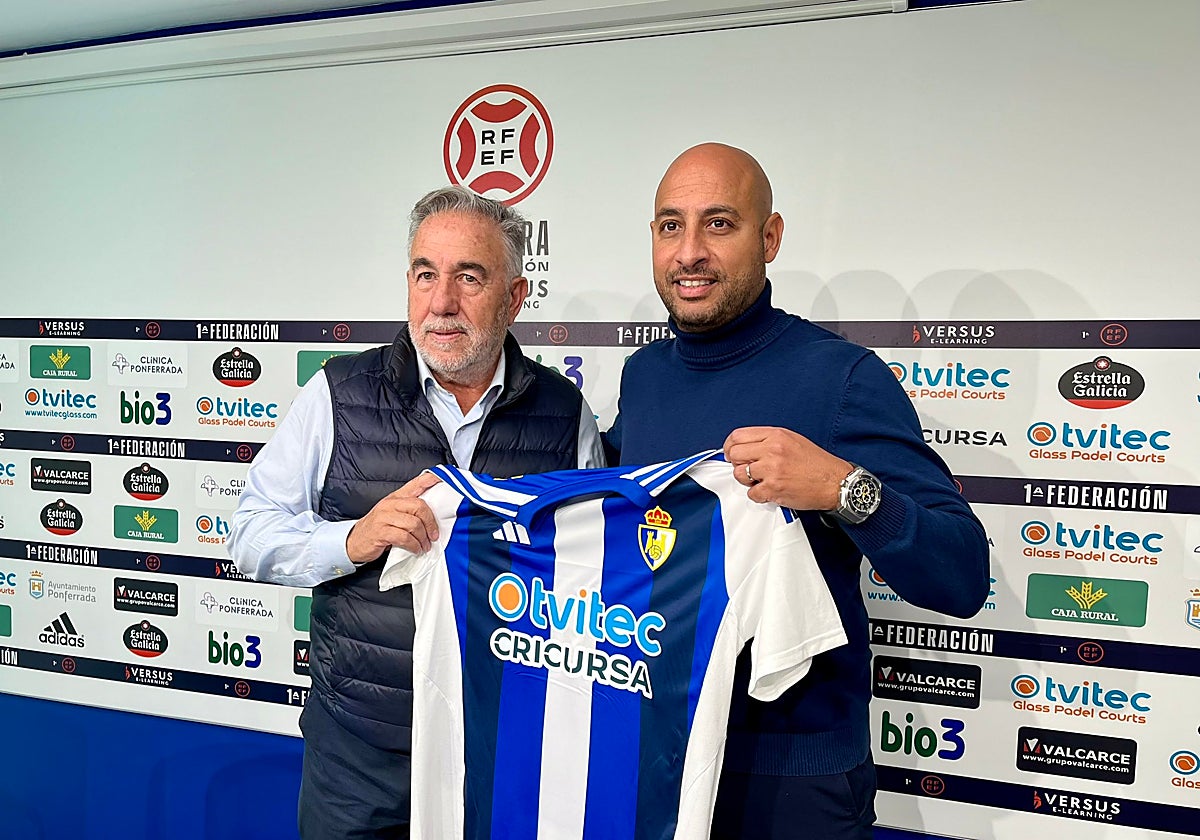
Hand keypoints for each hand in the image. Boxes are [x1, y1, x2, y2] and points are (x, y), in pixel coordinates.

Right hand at [345, 472, 441, 562]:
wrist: (353, 541)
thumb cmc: (376, 528)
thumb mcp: (391, 513)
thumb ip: (409, 509)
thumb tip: (433, 513)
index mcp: (395, 497)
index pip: (415, 484)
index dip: (430, 480)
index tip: (443, 478)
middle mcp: (390, 504)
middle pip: (419, 506)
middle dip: (431, 523)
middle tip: (434, 535)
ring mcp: (384, 517)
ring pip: (414, 524)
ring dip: (423, 538)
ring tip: (424, 545)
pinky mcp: (381, 532)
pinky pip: (405, 537)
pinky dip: (414, 545)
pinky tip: (415, 549)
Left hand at [723, 426, 851, 509]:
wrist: (835, 482)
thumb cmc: (816, 463)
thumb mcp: (792, 440)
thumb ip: (768, 441)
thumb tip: (745, 447)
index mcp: (776, 436)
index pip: (738, 436)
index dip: (730, 446)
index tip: (731, 453)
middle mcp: (772, 450)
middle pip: (735, 454)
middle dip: (737, 463)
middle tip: (747, 469)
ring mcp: (772, 470)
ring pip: (739, 474)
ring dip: (747, 480)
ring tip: (761, 480)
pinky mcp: (774, 488)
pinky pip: (751, 493)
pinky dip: (758, 494)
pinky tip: (769, 491)